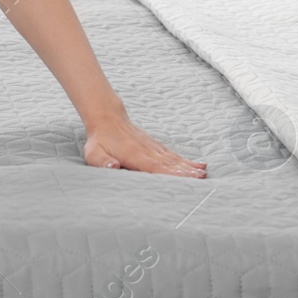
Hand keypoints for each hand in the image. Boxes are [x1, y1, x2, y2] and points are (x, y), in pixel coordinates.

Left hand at [83, 114, 205, 177]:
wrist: (107, 118)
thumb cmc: (99, 141)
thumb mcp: (93, 153)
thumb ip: (103, 162)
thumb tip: (114, 167)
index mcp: (133, 154)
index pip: (153, 166)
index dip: (169, 173)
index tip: (184, 178)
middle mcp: (146, 150)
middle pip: (168, 163)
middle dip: (185, 171)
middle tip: (201, 179)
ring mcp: (153, 147)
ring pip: (174, 158)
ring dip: (189, 166)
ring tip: (204, 173)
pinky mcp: (155, 146)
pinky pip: (173, 154)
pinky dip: (187, 160)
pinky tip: (199, 165)